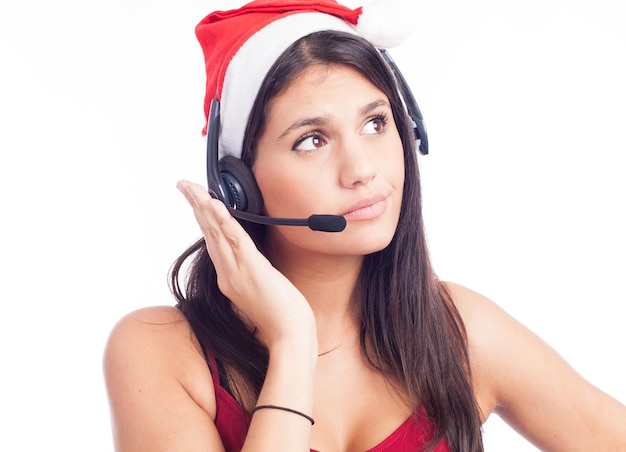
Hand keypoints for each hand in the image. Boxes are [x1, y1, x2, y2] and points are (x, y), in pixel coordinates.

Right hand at [177, 180, 316, 349]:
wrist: (289, 337)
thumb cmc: (280, 316)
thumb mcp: (262, 290)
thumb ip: (251, 273)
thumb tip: (253, 260)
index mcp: (229, 277)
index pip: (212, 241)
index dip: (203, 218)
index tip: (196, 200)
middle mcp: (227, 274)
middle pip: (208, 233)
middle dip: (195, 206)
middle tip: (183, 185)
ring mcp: (237, 272)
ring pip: (216, 233)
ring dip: (203, 207)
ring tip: (191, 188)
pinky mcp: (252, 270)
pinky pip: (235, 240)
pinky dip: (223, 220)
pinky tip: (213, 205)